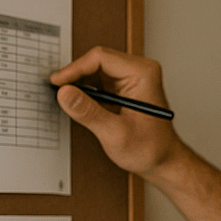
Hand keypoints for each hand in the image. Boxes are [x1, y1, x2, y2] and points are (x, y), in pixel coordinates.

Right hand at [51, 47, 183, 179]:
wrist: (163, 162)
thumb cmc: (151, 149)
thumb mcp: (115, 133)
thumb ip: (88, 112)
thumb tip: (65, 93)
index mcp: (142, 74)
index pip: (100, 58)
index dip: (74, 69)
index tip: (57, 83)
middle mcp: (138, 71)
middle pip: (96, 61)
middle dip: (75, 76)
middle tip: (58, 92)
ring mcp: (131, 78)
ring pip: (95, 71)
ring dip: (79, 84)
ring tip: (67, 100)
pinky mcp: (124, 88)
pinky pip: (99, 82)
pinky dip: (86, 92)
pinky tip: (78, 104)